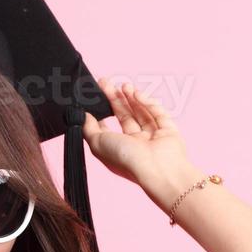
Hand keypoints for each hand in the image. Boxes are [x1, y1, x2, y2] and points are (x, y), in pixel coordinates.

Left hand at [82, 77, 201, 194]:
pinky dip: (147, 102)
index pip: (107, 128)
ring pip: (141, 113)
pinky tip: (137, 93)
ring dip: (131, 98)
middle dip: (115, 99)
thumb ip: (88, 128)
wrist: (157, 168)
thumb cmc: (126, 160)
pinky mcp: (169, 131)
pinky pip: (158, 113)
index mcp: (117, 150)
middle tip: (107, 83)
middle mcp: (135, 145)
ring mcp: (153, 138)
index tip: (96, 96)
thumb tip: (83, 115)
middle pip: (124, 117)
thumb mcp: (97, 143)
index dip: (102, 112)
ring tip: (123, 85)